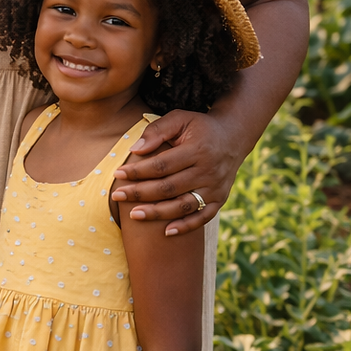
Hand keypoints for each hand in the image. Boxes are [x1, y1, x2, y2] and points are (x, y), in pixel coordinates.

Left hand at [110, 108, 243, 236]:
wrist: (233, 137)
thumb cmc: (199, 127)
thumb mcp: (180, 118)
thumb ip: (158, 130)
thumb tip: (135, 149)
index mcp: (198, 150)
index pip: (162, 165)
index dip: (139, 171)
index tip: (118, 174)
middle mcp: (208, 171)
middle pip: (169, 188)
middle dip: (141, 193)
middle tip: (117, 195)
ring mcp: (215, 188)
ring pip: (183, 205)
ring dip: (158, 213)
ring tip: (134, 215)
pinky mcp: (220, 199)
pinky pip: (203, 217)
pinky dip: (186, 226)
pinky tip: (167, 232)